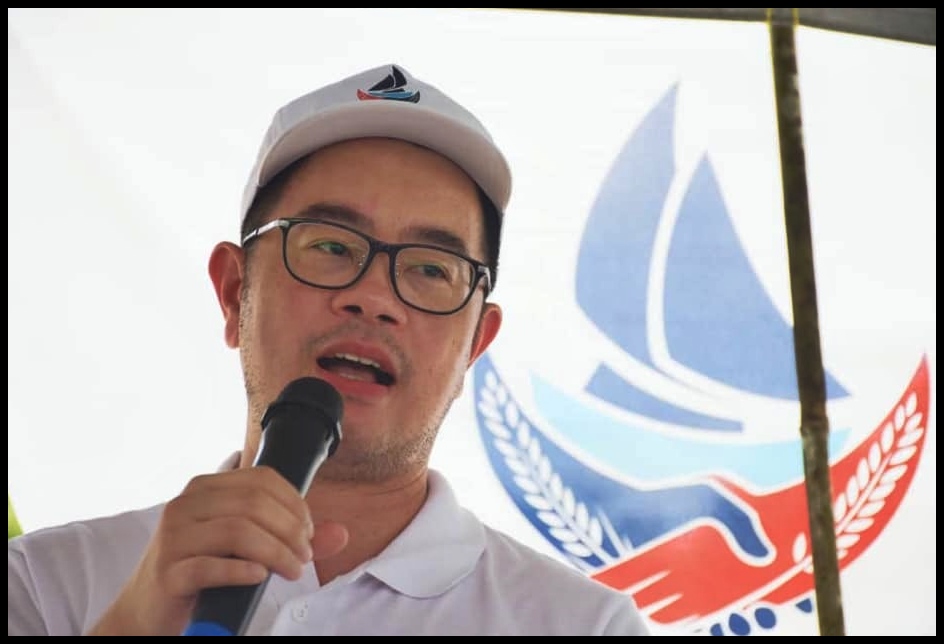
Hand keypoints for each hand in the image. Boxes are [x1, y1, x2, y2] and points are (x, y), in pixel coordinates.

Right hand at [86, 466, 347, 635]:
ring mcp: (173, 537)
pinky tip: (259, 577)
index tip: (308, 532)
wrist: (147, 612)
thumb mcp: (246, 547)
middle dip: (290, 530)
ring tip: (291, 570)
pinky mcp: (168, 572)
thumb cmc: (202, 572)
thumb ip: (292, 538)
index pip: (261, 479)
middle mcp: (185, 505)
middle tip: (304, 557)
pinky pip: (211, 566)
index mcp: (204, 488)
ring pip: (237, 531)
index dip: (294, 503)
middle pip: (253, 503)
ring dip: (276, 552)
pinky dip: (243, 570)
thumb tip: (341, 535)